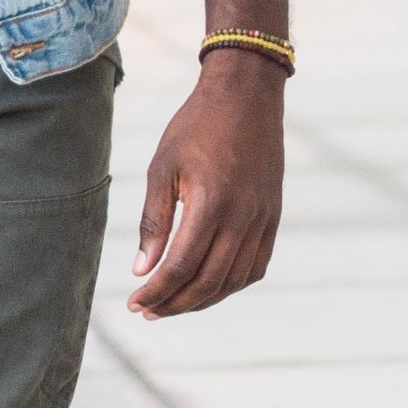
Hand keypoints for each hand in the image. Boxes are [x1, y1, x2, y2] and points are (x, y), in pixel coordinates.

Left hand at [128, 52, 285, 317]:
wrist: (247, 97)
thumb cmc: (196, 127)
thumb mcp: (162, 167)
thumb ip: (154, 221)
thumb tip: (142, 270)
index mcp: (210, 203)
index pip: (180, 266)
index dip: (156, 292)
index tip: (134, 302)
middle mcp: (242, 217)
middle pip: (208, 282)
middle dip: (175, 304)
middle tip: (148, 311)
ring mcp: (262, 219)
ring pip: (233, 280)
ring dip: (202, 300)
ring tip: (172, 304)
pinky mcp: (272, 217)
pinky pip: (255, 266)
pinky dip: (230, 284)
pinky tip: (208, 286)